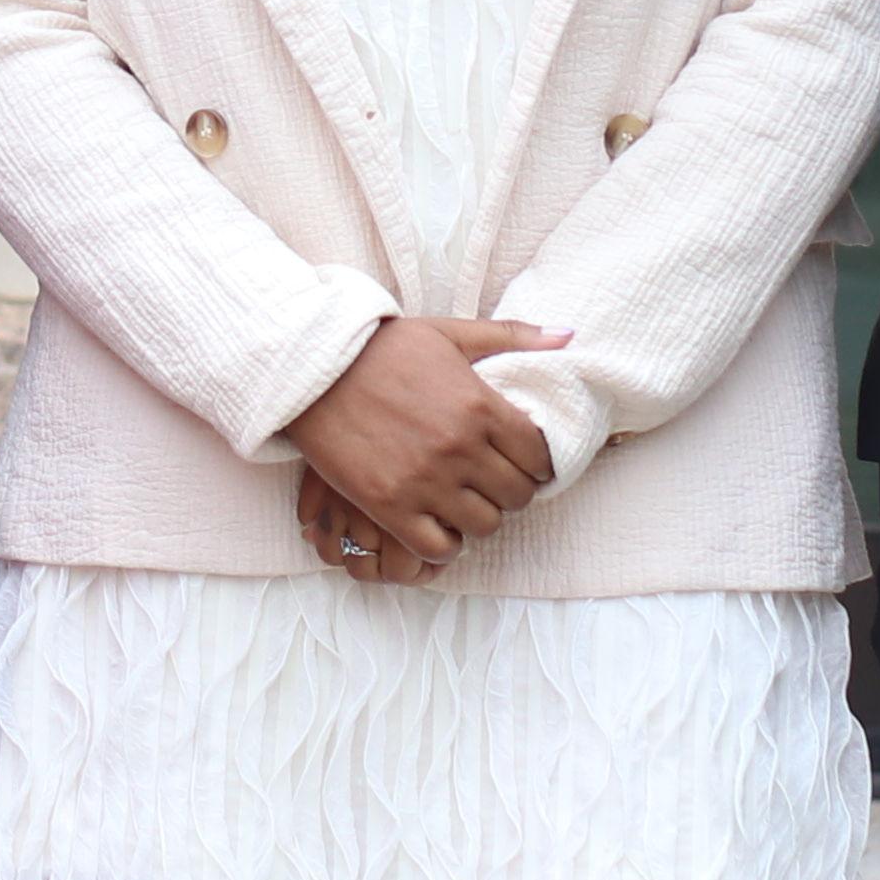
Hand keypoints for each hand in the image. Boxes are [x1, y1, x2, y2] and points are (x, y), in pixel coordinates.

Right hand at [282, 314, 564, 576]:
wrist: (312, 368)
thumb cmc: (383, 348)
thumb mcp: (450, 333)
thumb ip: (511, 336)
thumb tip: (568, 335)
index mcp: (480, 405)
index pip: (538, 455)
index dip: (536, 462)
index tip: (522, 462)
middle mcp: (459, 447)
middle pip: (517, 495)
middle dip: (510, 491)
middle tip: (492, 482)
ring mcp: (424, 480)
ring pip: (484, 525)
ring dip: (479, 517)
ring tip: (463, 501)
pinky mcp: (388, 505)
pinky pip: (438, 547)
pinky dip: (443, 542)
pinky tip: (434, 521)